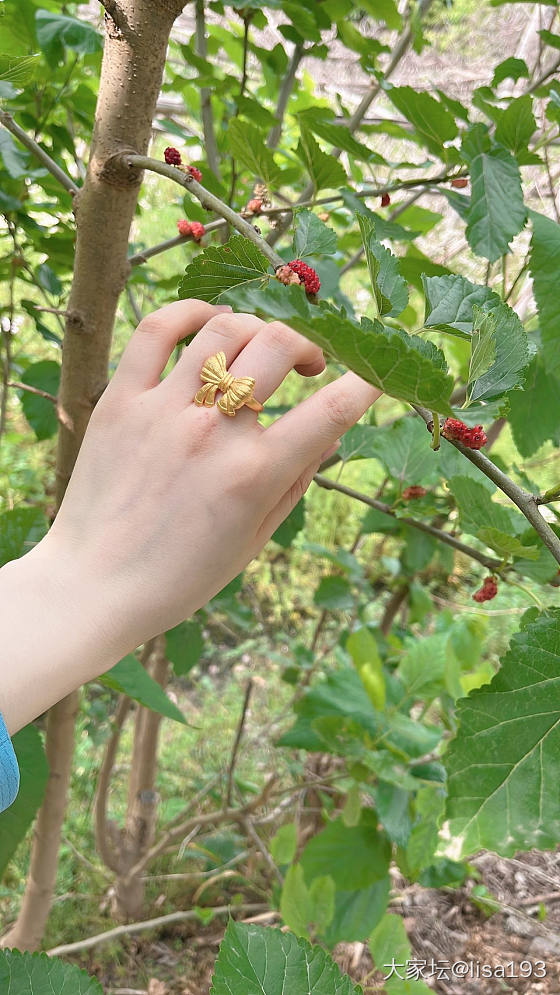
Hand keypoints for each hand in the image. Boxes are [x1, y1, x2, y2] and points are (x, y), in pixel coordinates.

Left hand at [44, 299, 380, 653]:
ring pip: (225, 329)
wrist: (94, 587)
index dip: (365, 384)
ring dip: (258, 330)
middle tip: (308, 366)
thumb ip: (295, 480)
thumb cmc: (180, 575)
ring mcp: (163, 410)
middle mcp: (213, 433)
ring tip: (260, 349)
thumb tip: (329, 431)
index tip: (373, 375)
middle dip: (309, 347)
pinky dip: (190, 312)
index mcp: (254, 475)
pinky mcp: (120, 401)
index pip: (331, 410)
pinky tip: (211, 321)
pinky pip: (156, 330)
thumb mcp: (254, 538)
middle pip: (280, 348)